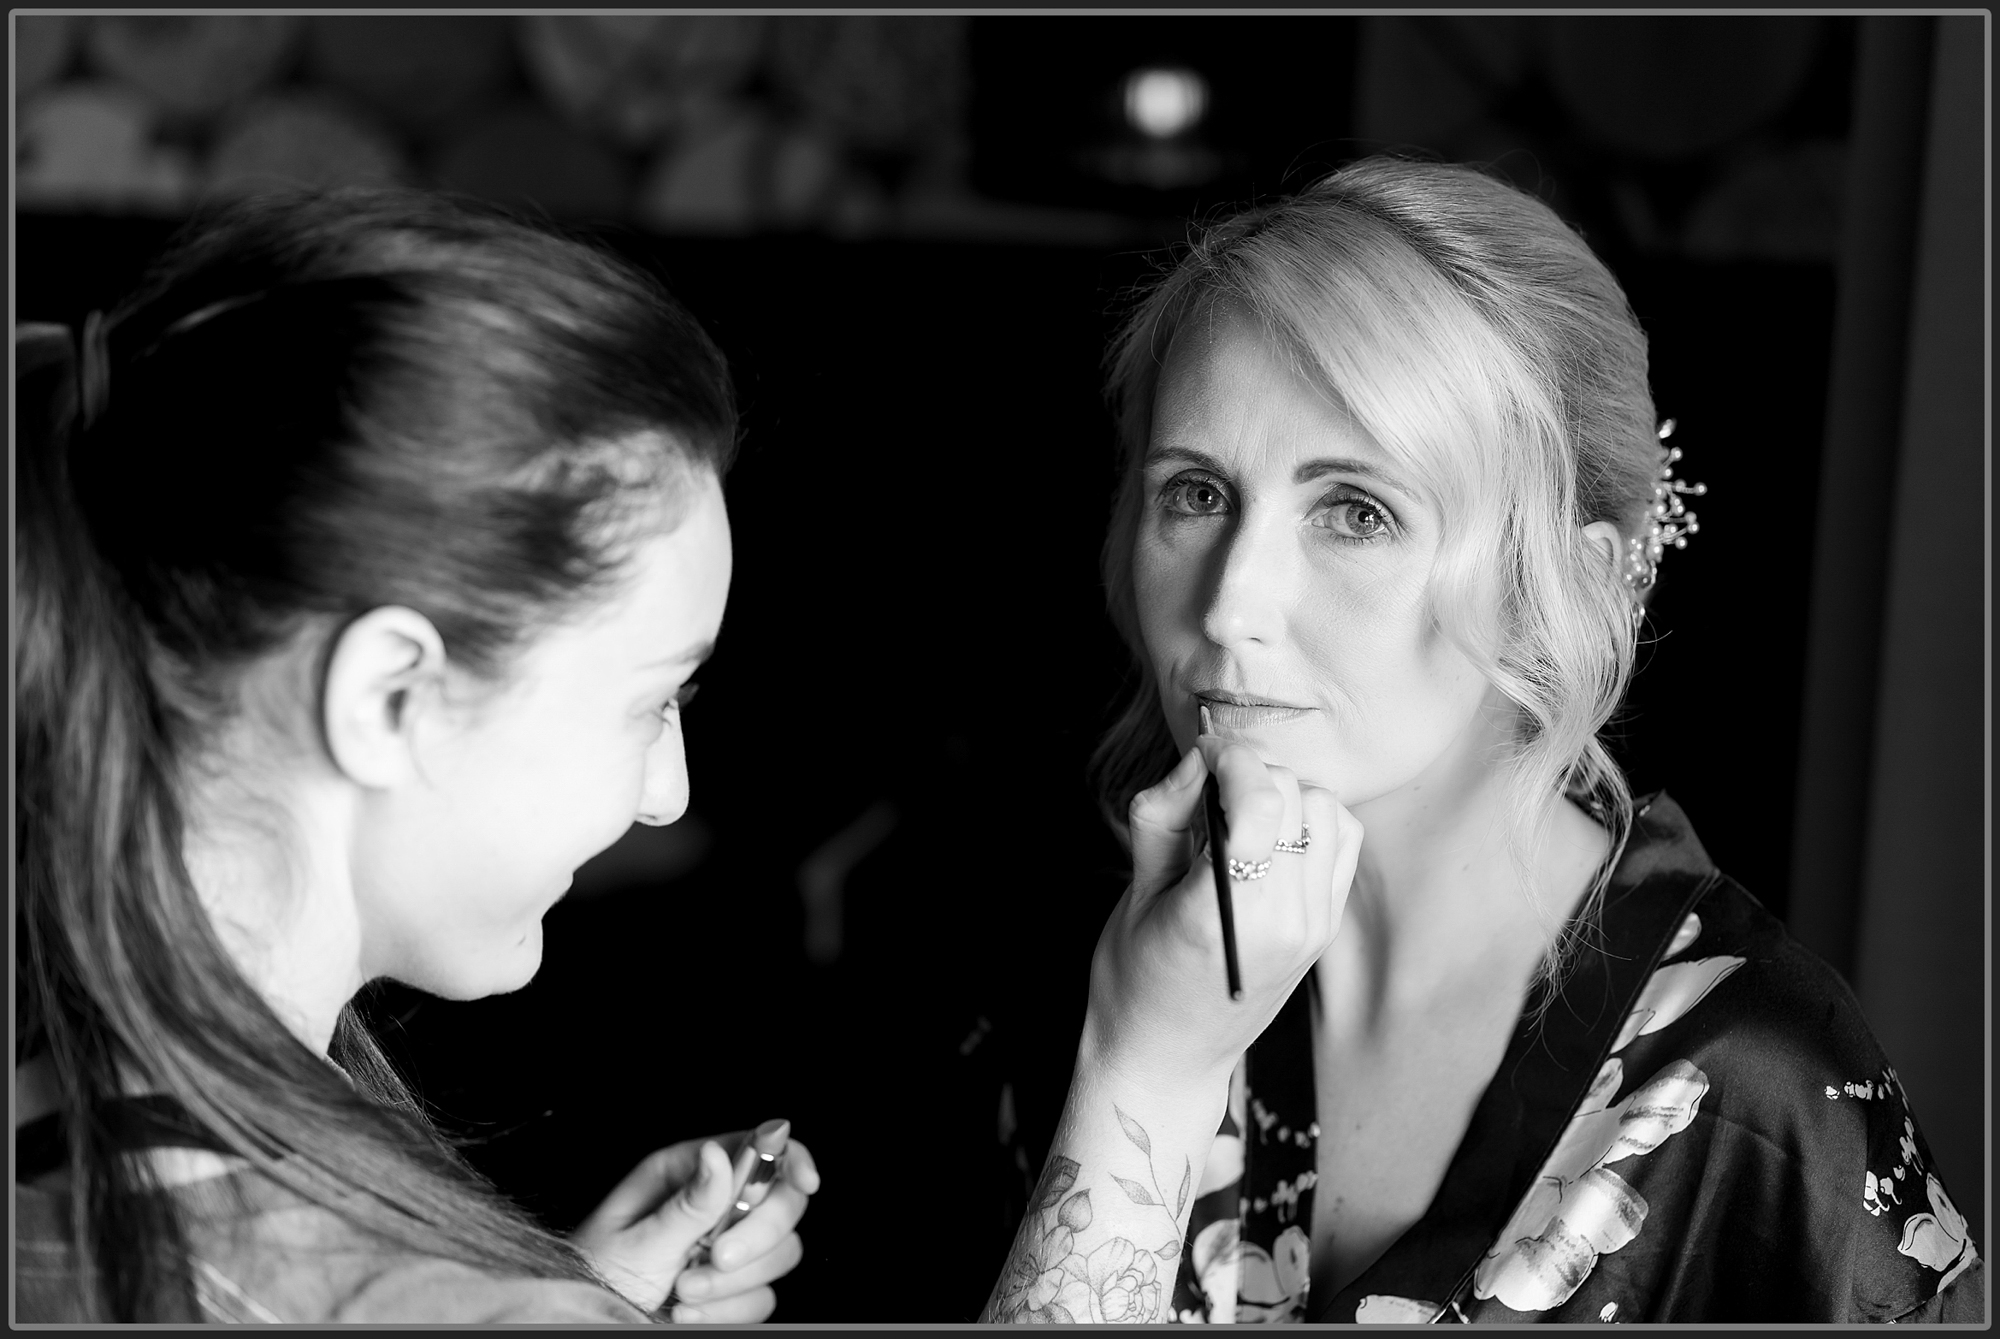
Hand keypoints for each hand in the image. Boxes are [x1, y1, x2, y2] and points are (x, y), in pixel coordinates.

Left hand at [571, 1131, 819, 1320]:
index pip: (758, 1148)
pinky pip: (764, 1297)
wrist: (592, 1322)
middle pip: (781, 1204)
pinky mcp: (734, 1288)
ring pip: (779, 1254)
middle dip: (756, 1237)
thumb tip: (721, 1156)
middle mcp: (713, 1204)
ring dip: (733, 1283)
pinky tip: (688, 1312)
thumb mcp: (637, 1240)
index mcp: (687, 1172)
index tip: (807, 1181)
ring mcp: (727, 1247)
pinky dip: (729, 1311)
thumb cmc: (596, 1277)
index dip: (791, 1158)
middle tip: (716, 1258)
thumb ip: (688, 1204)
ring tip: (684, 1292)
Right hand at [1082, 736, 1361, 1093]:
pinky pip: (1341, 842)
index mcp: (1232, 914)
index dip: (1227, 758)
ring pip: (1328, 810)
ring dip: (1285, 794)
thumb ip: (1163, 815)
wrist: (1166, 1059)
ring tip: (1239, 814)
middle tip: (1206, 788)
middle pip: (1295, 794)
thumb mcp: (1135, 892)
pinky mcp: (1324, 928)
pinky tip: (1270, 835)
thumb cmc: (1133, 979)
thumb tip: (1198, 759)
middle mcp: (1287, 920)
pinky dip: (1312, 821)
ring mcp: (1314, 926)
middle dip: (1249, 772)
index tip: (1198, 755)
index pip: (1261, 798)